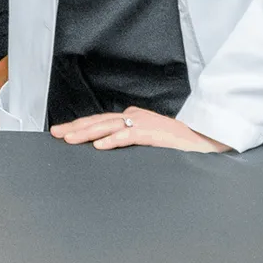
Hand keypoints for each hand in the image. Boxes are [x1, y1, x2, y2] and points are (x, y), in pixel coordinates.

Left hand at [51, 107, 231, 152]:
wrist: (207, 139)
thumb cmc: (178, 142)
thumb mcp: (149, 138)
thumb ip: (131, 137)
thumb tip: (107, 144)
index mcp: (132, 117)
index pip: (100, 120)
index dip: (80, 126)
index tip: (62, 132)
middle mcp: (134, 116)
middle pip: (99, 121)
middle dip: (76, 127)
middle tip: (56, 134)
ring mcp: (144, 123)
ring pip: (109, 126)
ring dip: (87, 133)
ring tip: (69, 139)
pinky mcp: (154, 133)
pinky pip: (130, 135)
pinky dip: (113, 140)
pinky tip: (99, 145)